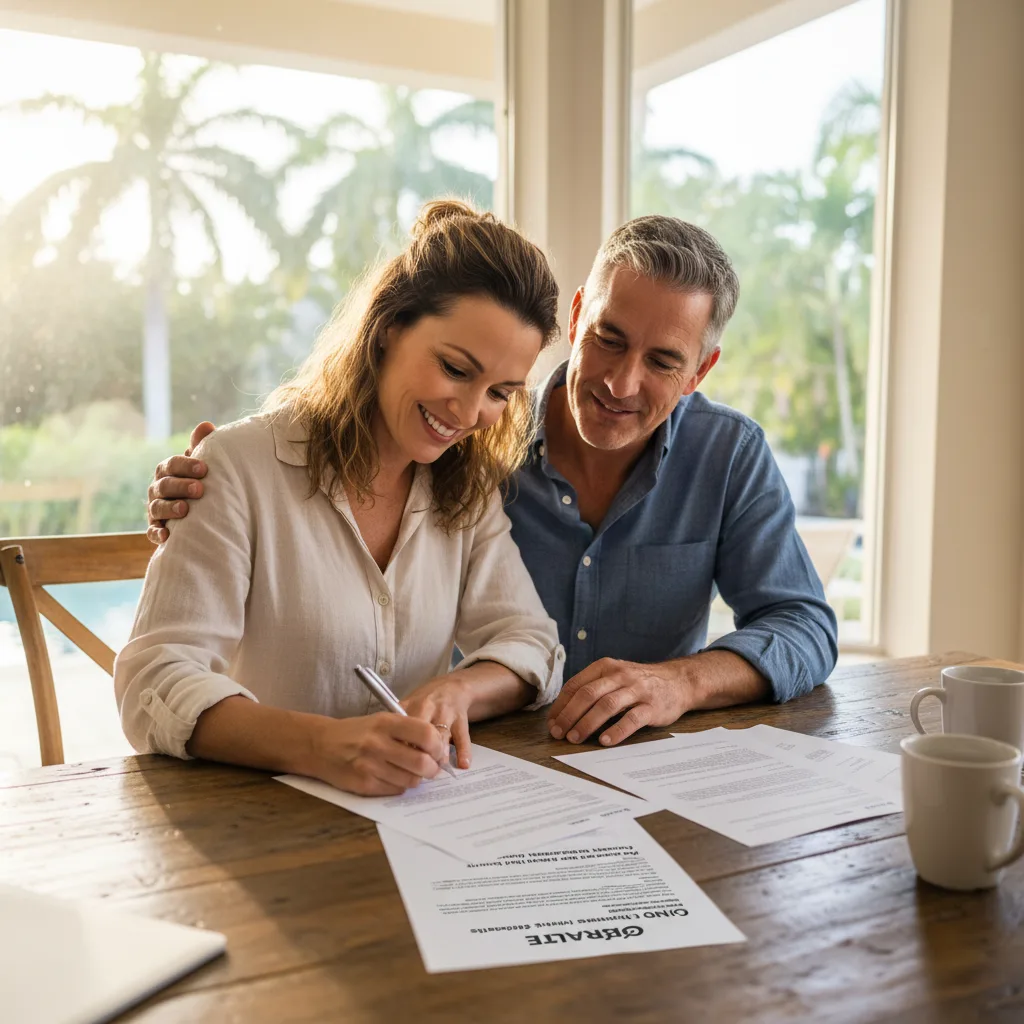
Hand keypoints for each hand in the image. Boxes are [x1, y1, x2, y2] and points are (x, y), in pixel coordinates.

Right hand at [147, 421, 215, 543]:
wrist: (197, 511)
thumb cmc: (199, 481)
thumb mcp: (200, 464)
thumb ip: (201, 446)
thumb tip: (207, 425)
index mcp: (168, 471)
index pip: (172, 465)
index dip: (186, 466)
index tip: (204, 469)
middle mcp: (158, 489)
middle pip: (164, 485)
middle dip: (181, 486)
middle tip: (199, 489)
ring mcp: (155, 509)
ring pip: (157, 507)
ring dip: (170, 508)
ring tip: (185, 509)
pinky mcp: (156, 528)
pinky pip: (152, 532)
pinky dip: (157, 533)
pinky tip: (167, 535)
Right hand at [310, 712, 447, 795]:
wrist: (320, 745)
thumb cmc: (356, 732)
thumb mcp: (380, 720)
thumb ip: (406, 730)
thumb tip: (436, 747)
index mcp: (385, 723)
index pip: (426, 734)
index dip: (438, 745)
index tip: (438, 750)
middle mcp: (378, 744)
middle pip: (422, 762)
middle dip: (433, 768)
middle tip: (432, 767)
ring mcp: (370, 766)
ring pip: (410, 780)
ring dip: (417, 779)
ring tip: (413, 772)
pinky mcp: (364, 784)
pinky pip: (395, 790)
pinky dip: (400, 786)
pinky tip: (395, 777)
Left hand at [402, 674, 475, 769]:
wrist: (452, 687)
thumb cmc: (424, 702)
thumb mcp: (407, 707)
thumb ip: (397, 726)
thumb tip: (387, 752)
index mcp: (411, 706)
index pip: (402, 727)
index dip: (400, 747)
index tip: (398, 763)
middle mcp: (428, 707)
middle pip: (422, 732)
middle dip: (421, 754)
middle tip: (417, 772)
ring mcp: (446, 713)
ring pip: (442, 736)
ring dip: (439, 756)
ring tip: (434, 771)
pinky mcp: (461, 719)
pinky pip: (462, 737)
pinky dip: (463, 752)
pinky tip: (462, 765)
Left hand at [547, 658, 688, 746]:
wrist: (678, 681)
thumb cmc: (638, 683)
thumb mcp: (614, 676)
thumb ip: (593, 688)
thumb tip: (563, 713)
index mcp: (605, 667)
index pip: (576, 685)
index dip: (561, 705)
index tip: (552, 722)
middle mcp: (620, 675)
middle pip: (588, 694)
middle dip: (569, 715)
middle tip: (558, 733)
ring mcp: (637, 690)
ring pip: (607, 705)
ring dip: (587, 723)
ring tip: (575, 738)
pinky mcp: (652, 706)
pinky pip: (632, 719)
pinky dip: (617, 730)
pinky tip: (605, 741)